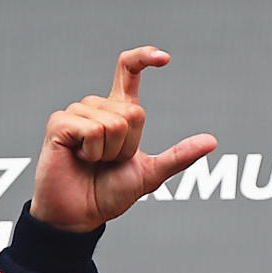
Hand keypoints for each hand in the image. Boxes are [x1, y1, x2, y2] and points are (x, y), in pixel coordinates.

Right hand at [29, 46, 217, 231]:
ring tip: (92, 161)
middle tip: (109, 162)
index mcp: (117, 112)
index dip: (143, 58)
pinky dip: (92, 151)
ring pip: (114, 123)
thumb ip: (179, 156)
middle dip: (128, 146)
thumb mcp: (151, 173)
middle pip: (133, 113)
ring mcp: (76, 113)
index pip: (128, 71)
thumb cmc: (110, 192)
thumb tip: (212, 141)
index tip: (165, 59)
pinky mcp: (59, 124)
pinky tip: (79, 158)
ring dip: (109, 152)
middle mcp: (97, 107)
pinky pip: (92, 129)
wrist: (81, 213)